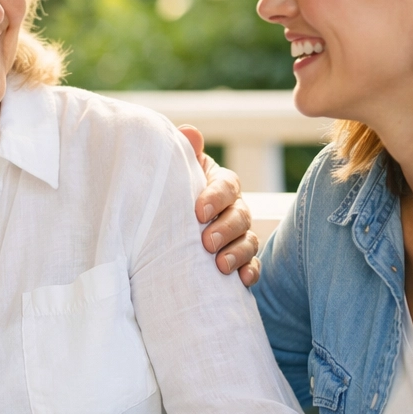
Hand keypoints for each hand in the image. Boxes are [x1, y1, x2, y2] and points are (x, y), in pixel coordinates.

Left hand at [179, 126, 260, 286]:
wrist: (160, 229)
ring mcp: (239, 234)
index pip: (227, 185)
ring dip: (238, 253)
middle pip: (241, 215)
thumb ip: (183, 154)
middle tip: (207, 243)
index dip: (216, 197)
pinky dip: (249, 273)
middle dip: (226, 229)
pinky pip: (252, 266)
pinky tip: (241, 281)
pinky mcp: (239, 259)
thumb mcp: (174, 174)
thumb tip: (189, 132)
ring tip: (221, 266)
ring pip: (249, 241)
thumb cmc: (169, 194)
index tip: (199, 212)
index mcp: (219, 184)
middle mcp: (234, 207)